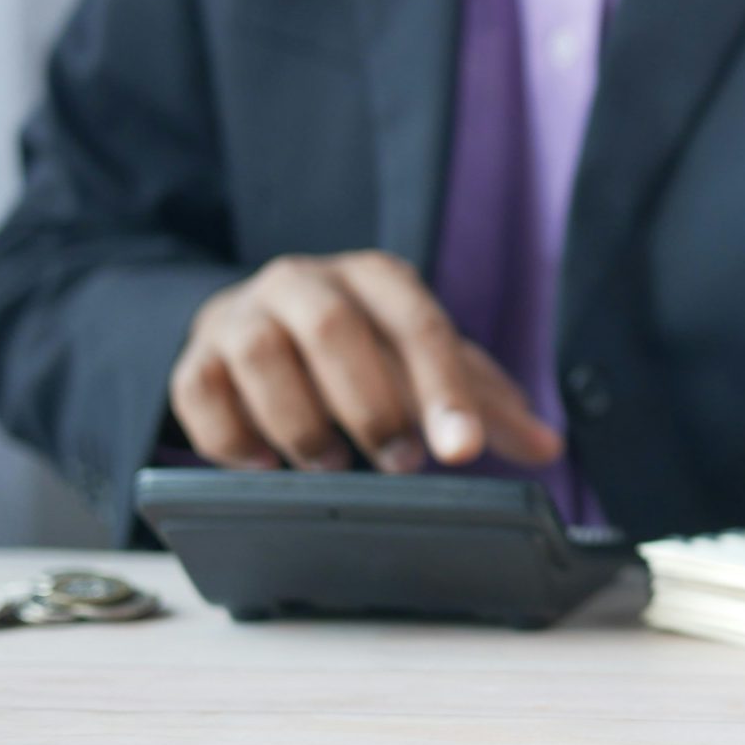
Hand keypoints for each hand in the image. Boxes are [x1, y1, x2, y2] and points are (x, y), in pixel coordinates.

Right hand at [169, 251, 561, 473]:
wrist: (259, 325)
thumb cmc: (362, 350)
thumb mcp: (425, 365)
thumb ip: (485, 404)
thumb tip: (550, 446)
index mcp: (376, 278)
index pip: (418, 325)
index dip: (443, 390)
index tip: (463, 450)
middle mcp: (305, 282)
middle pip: (333, 329)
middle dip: (371, 405)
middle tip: (400, 464)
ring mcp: (242, 316)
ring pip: (261, 355)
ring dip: (300, 422)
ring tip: (331, 466)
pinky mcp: (195, 358)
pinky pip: (199, 391)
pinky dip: (231, 436)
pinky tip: (264, 466)